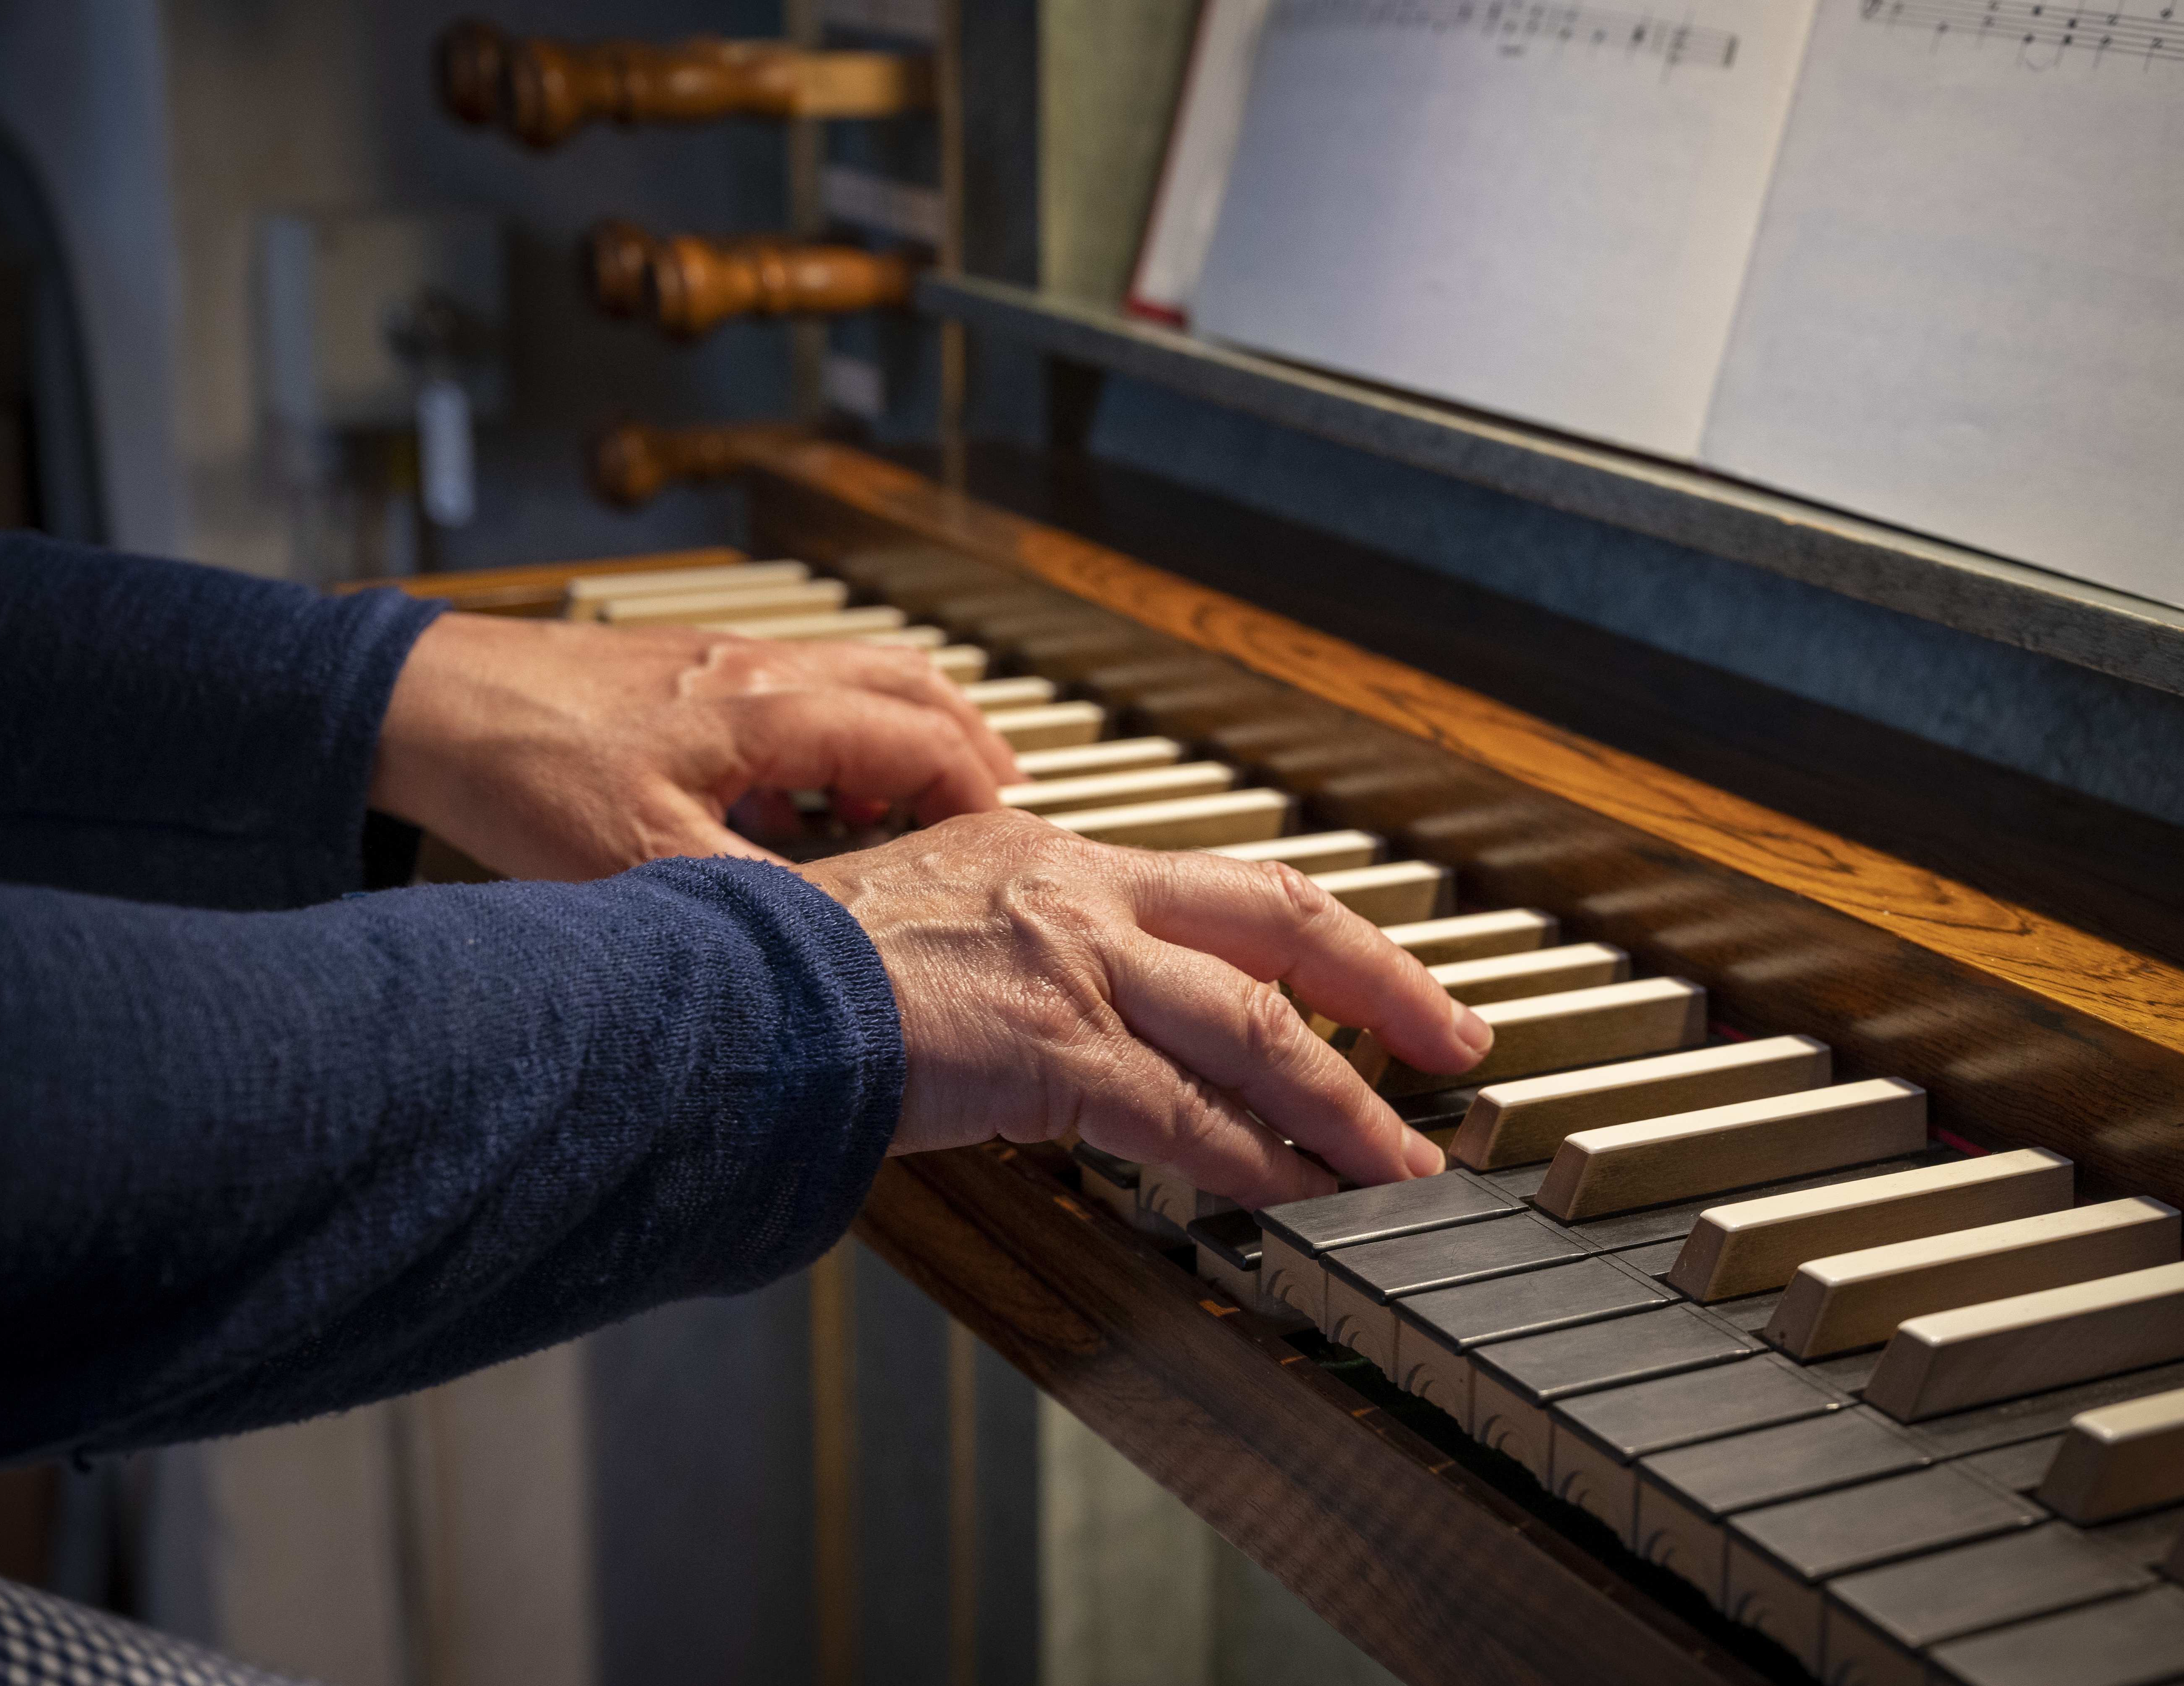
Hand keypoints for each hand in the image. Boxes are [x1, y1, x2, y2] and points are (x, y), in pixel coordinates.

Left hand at [370, 613, 1018, 879]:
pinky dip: (839, 727)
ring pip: (860, 673)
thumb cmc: (518, 770)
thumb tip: (829, 951)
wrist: (425, 703)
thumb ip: (749, 903)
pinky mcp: (690, 669)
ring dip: (904, 731)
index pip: (914, 736)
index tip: (993, 842)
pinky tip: (807, 790)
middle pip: (910, 682)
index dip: (971, 792)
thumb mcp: (640, 865)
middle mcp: (754, 668)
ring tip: (915, 798)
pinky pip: (803, 684)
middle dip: (966, 745)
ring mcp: (724, 660)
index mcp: (759, 709)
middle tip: (996, 804)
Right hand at [800, 812, 1494, 1203]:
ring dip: (1340, 1108)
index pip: (1229, 887)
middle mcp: (1078, 892)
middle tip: (1454, 1045)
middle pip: (1279, 928)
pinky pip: (1185, 1119)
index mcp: (1053, 855)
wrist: (728, 991)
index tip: (1382, 975)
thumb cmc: (800, 969)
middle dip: (1387, 988)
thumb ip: (1013, 948)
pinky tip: (1300, 1200)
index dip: (1324, 935)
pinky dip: (1256, 1166)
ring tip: (1398, 1165)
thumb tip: (1067, 1005)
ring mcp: (1071, 967)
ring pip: (1255, 1032)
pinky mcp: (1051, 1050)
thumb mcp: (926, 917)